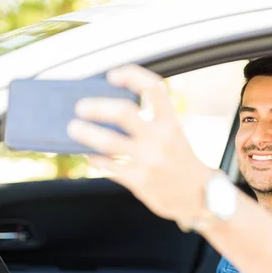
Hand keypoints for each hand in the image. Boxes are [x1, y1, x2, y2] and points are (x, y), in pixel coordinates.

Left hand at [67, 64, 211, 223]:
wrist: (197, 197)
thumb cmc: (179, 161)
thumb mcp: (174, 135)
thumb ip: (150, 122)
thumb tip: (109, 111)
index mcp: (171, 123)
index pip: (153, 88)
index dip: (131, 76)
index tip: (113, 76)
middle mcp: (160, 139)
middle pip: (123, 112)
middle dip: (97, 107)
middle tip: (81, 107)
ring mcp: (148, 160)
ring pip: (108, 142)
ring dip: (86, 133)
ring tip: (73, 128)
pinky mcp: (138, 181)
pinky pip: (107, 165)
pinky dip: (94, 158)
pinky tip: (90, 154)